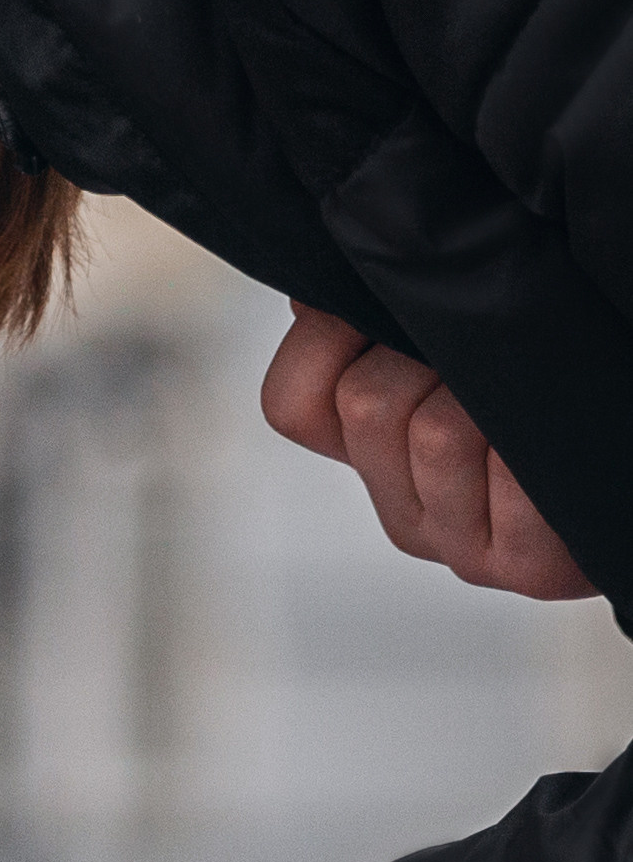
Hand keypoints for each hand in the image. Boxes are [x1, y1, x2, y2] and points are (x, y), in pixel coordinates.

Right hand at [260, 304, 592, 598]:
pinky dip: (539, 435)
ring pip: (432, 431)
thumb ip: (382, 315)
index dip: (331, 340)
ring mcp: (465, 551)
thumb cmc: (568, 386)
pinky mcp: (527, 570)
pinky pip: (504, 471)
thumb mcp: (466, 345)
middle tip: (497, 358)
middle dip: (436, 356)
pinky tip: (564, 441)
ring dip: (496, 393)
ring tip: (540, 400)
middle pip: (366, 405)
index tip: (394, 312)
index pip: (293, 403)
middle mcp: (412, 516)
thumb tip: (313, 291)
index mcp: (382, 462)